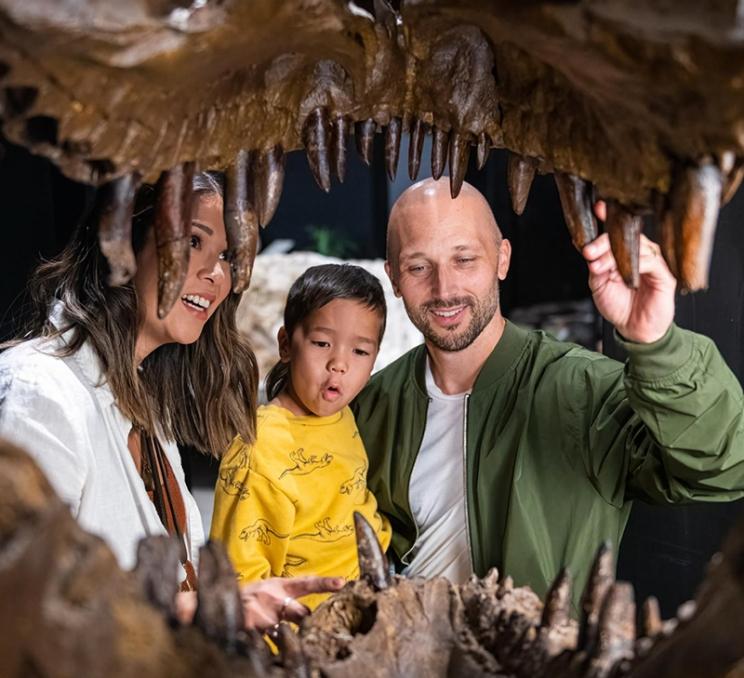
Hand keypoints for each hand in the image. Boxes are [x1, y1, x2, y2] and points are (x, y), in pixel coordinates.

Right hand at [174, 575, 344, 630]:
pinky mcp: (247, 627)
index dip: (324, 582)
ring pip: (284, 632)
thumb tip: (308, 614)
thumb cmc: (244, 600)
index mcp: (277, 586)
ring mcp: (259, 613)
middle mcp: (270, 597)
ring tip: (275, 636)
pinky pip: (265, 644)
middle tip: (310, 630)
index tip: (343, 582)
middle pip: (300, 613)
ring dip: (283, 638)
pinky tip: (261, 647)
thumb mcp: (265, 592)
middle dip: (305, 623)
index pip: (306, 582)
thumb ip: (286, 600)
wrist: (208, 603)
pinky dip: (267, 648)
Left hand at [582, 203, 675, 342]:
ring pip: (637, 248)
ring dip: (613, 256)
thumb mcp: (599, 285)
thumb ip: (595, 267)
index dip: (607, 218)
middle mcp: (641, 253)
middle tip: (588, 251)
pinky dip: (635, 265)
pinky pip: (651, 263)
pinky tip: (619, 274)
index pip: (617, 232)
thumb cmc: (618, 305)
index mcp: (625, 253)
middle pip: (626, 236)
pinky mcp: (665, 275)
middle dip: (603, 242)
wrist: (633, 329)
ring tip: (597, 266)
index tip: (596, 209)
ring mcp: (654, 262)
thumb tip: (587, 250)